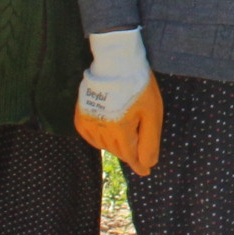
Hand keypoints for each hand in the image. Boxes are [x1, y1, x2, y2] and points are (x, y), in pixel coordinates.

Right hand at [74, 29, 161, 174]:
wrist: (115, 62)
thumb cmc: (138, 86)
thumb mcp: (152, 114)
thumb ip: (150, 141)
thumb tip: (148, 164)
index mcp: (120, 132)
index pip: (131, 156)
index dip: (140, 165)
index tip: (146, 172)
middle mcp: (101, 131)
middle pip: (119, 150)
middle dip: (130, 151)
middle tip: (140, 149)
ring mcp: (89, 123)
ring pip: (104, 144)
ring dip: (116, 143)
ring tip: (126, 134)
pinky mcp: (81, 116)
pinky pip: (91, 136)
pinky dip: (100, 137)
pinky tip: (108, 131)